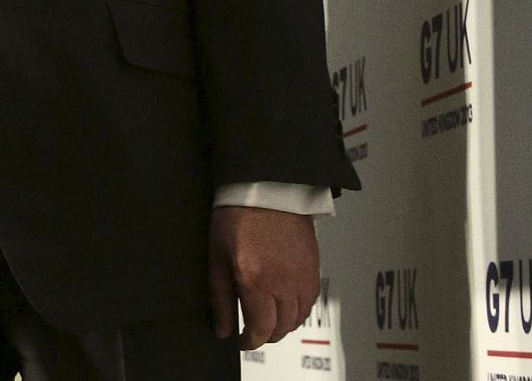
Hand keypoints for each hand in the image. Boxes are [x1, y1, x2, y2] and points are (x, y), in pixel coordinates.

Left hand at [209, 206, 319, 348]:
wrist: (266, 189)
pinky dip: (298, 310)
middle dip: (265, 334)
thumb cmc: (236, 217)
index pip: (260, 329)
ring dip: (282, 324)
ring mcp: (302, 277)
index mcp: (256, 281)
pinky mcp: (314, 269)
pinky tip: (285, 303)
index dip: (250, 341)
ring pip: (298, 318)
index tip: (241, 340)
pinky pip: (310, 301)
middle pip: (281, 328)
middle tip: (251, 328)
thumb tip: (223, 329)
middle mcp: (284, 284)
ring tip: (267, 317)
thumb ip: (221, 297)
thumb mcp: (217, 257)